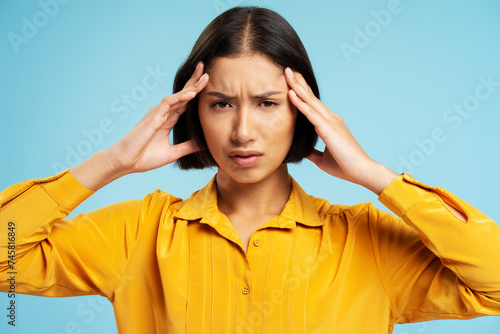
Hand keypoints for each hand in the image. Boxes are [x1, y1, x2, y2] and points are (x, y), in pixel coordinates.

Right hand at [107, 62, 208, 173]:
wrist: (126, 162)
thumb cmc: (144, 157)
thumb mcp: (173, 153)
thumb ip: (188, 147)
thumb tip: (204, 144)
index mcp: (167, 120)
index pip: (185, 102)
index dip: (195, 91)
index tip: (207, 81)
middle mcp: (163, 114)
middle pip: (182, 94)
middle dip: (194, 81)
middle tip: (205, 67)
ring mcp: (157, 114)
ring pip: (177, 96)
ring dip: (191, 86)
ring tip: (204, 76)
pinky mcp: (152, 117)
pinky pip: (167, 103)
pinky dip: (179, 98)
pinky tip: (191, 93)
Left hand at [284, 67, 396, 194]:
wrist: (361, 171)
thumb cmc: (344, 166)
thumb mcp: (322, 159)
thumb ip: (312, 152)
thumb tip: (303, 150)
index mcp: (330, 123)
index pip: (313, 104)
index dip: (302, 92)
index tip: (292, 81)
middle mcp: (330, 118)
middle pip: (310, 97)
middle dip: (299, 82)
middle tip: (288, 69)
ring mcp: (330, 121)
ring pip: (309, 100)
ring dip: (297, 86)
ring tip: (287, 73)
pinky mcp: (327, 128)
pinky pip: (310, 112)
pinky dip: (300, 102)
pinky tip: (291, 93)